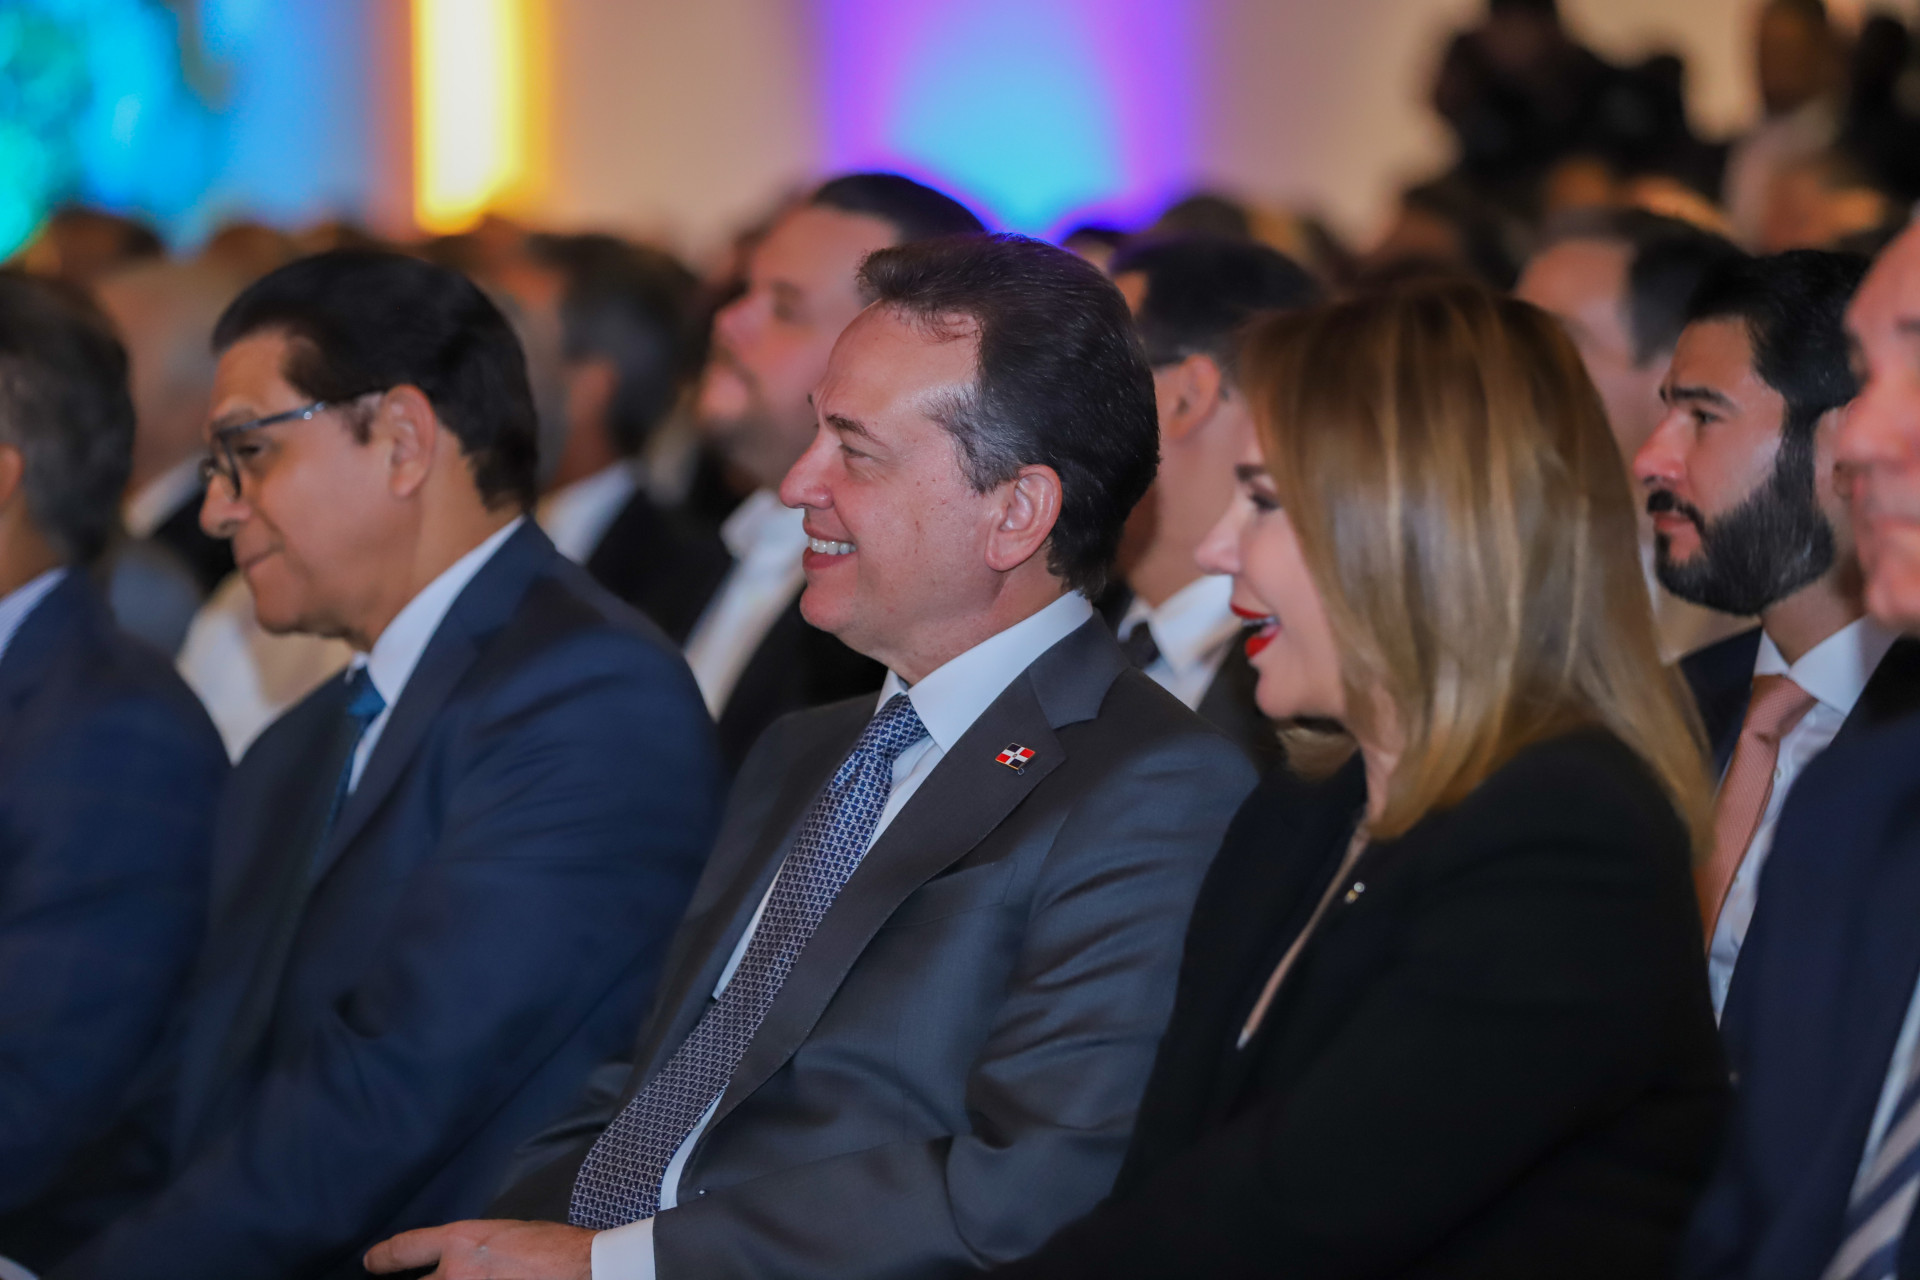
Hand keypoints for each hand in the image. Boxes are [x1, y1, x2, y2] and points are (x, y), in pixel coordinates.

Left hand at [364, 1220, 594, 1278]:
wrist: (582, 1268)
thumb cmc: (551, 1247)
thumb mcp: (504, 1233)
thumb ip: (469, 1250)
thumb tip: (453, 1265)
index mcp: (461, 1241)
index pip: (405, 1249)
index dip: (382, 1258)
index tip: (371, 1263)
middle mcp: (455, 1273)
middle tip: (427, 1278)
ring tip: (463, 1279)